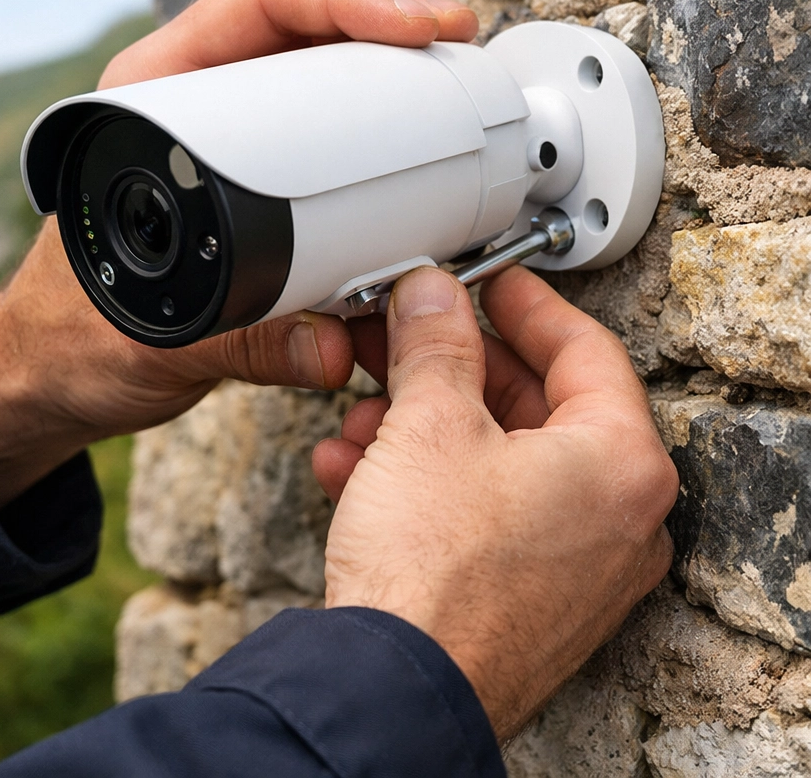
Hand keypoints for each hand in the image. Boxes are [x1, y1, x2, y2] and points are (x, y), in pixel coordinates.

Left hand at [0, 0, 477, 510]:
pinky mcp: (253, 184)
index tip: (411, 26)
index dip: (340, 2)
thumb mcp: (148, 336)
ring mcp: (227, 141)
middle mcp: (192, 107)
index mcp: (148, 102)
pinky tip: (413, 139)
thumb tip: (334, 348)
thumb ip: (243, 345)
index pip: (254, 8)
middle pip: (301, 30)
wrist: (54, 372)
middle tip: (451, 44)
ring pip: (320, 77)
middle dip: (383, 27)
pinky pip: (325, 135)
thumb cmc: (69, 336)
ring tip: (448, 82)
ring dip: (386, 73)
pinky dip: (374, 132)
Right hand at [314, 265, 676, 741]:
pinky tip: (355, 471)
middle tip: (409, 338)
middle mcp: (614, 520)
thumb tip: (432, 295)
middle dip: (454, 371)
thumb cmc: (432, 571)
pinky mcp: (525, 597)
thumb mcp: (429, 424)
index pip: (585, 349)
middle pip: (534, 406)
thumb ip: (437, 344)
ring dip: (423, 427)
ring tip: (364, 416)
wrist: (392, 692)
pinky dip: (423, 482)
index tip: (491, 282)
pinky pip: (480, 514)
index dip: (527, 304)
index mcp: (620, 464)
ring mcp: (572, 566)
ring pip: (497, 461)